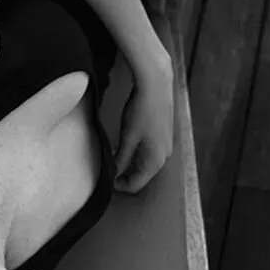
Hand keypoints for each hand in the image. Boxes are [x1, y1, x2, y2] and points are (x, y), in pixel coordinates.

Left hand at [114, 53, 173, 193]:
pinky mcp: (162, 134)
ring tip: (112, 154)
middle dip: (123, 174)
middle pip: (141, 175)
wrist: (156, 84)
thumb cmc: (142, 110)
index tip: (105, 178)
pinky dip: (135, 152)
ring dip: (128, 162)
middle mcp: (164, 156)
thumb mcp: (127, 137)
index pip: (136, 185)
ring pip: (144, 163)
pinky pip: (148, 152)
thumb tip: (114, 174)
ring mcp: (165, 144)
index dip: (118, 185)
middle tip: (106, 166)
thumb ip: (121, 158)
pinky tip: (124, 142)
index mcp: (156, 160)